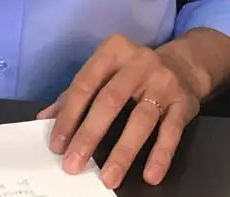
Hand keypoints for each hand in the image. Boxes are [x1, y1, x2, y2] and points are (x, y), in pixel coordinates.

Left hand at [38, 35, 199, 188]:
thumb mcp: (104, 72)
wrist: (184, 65)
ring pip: (141, 119)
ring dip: (123, 152)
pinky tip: (150, 175)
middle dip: (89, 136)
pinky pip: (171, 131)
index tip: (57, 145)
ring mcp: (164, 81)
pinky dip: (160, 155)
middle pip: (110, 101)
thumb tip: (45, 119)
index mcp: (113, 50)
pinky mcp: (184, 102)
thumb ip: (74, 94)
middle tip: (73, 165)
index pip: (84, 84)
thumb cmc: (133, 72)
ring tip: (108, 178)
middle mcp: (139, 62)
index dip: (69, 116)